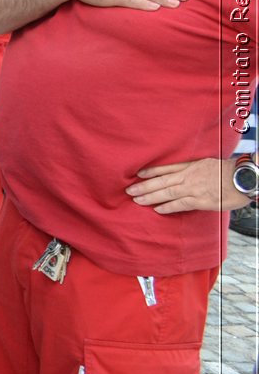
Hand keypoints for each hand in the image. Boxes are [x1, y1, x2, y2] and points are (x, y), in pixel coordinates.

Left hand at [128, 158, 248, 212]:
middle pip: (161, 180)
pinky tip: (157, 209)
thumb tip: (188, 175)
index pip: (166, 168)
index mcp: (191, 165)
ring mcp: (193, 188)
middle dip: (143, 185)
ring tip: (136, 200)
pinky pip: (180, 204)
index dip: (150, 171)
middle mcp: (189, 175)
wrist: (245, 177)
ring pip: (166, 192)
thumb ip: (196, 169)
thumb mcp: (209, 164)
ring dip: (150, 196)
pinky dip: (167, 207)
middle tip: (128, 190)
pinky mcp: (200, 200)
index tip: (138, 173)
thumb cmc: (230, 172)